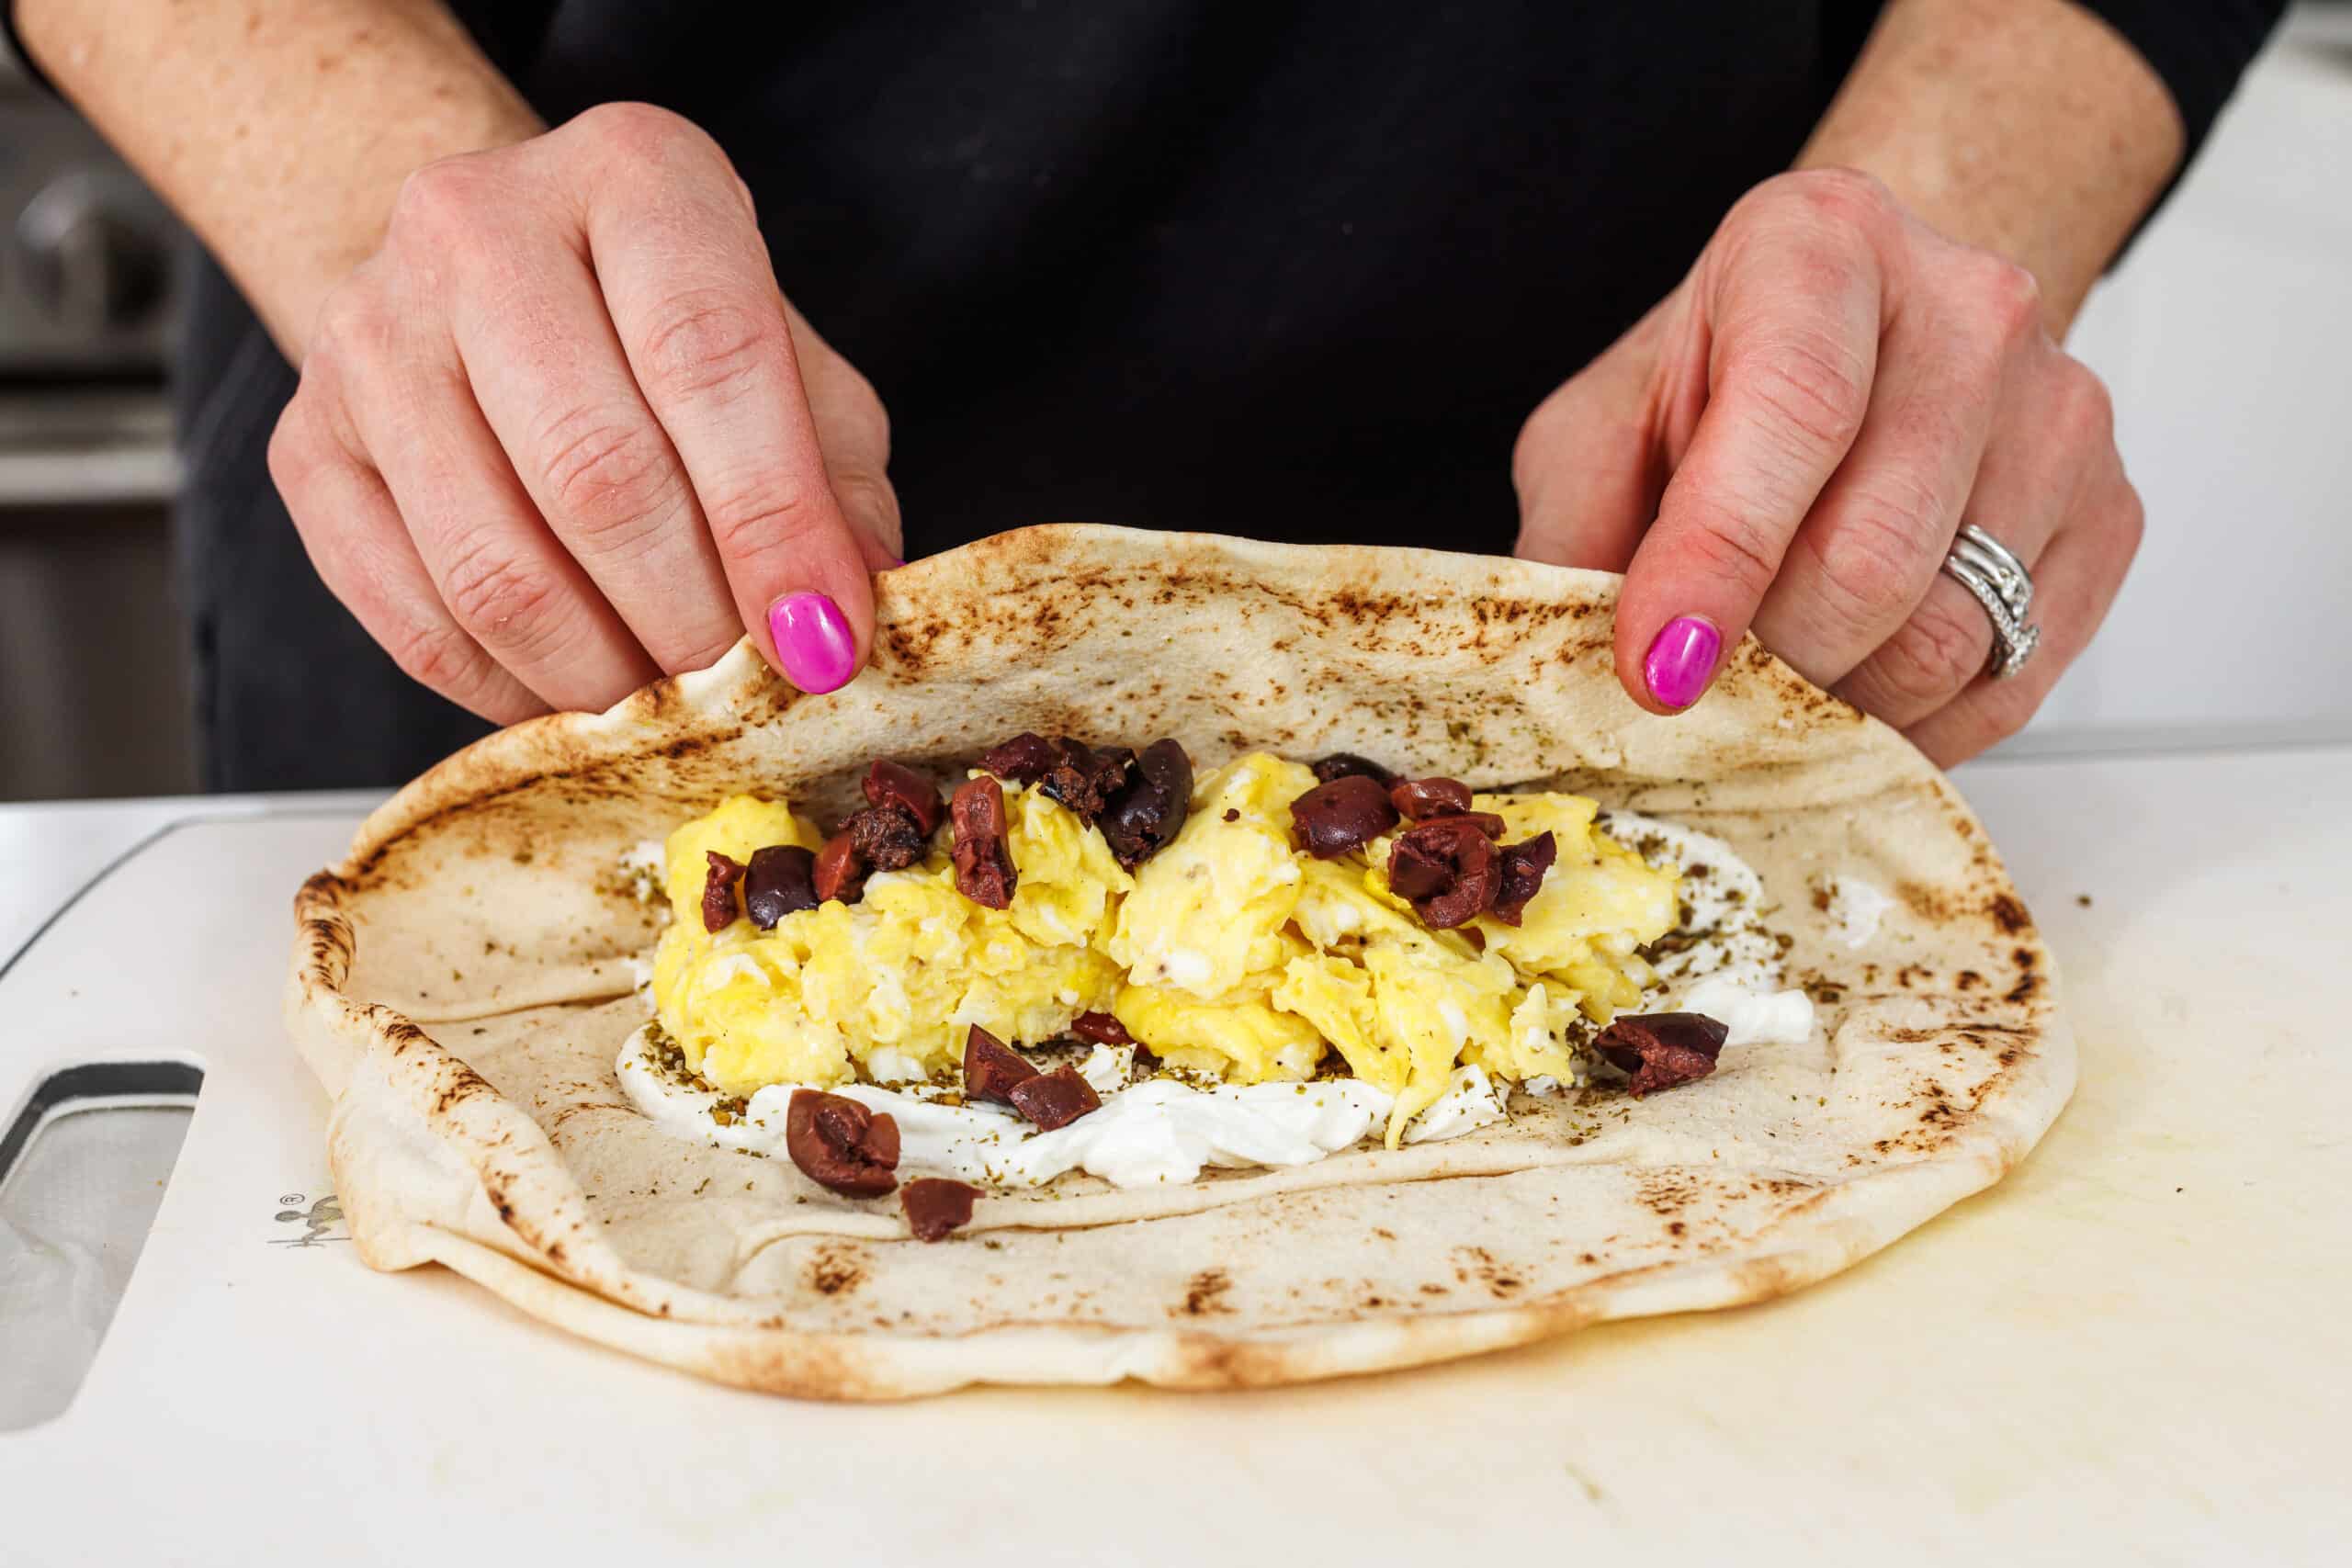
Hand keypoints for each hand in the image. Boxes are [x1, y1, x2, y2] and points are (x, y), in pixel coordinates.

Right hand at [269, 103, 899, 722]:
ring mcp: (370, 335)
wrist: (493, 282)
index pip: (709, 355)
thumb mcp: (793, 372)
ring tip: (672, 710)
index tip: (821, 641)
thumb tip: (843, 627)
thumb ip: (834, 488)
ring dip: (603, 676)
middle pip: (596, 472)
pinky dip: (512, 692)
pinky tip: (579, 698)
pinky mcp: (305, 444)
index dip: (774, 522)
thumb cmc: (674, 333)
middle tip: (750, 697)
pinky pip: (413, 618)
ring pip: (495, 569)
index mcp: (632, 175)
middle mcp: (478, 228)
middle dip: (692, 621)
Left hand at [1513, 168, 2142, 764]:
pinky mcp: (2111, 511)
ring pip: (1945, 637)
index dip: (1717, 560)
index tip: (1658, 670)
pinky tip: (1856, 689)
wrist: (1872, 330)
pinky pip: (2009, 679)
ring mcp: (2058, 409)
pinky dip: (1916, 724)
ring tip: (1777, 676)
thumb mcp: (1606, 426)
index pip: (1791, 409)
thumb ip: (1574, 530)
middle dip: (1767, 662)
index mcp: (1820, 245)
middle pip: (1871, 556)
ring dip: (1838, 702)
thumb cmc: (1727, 379)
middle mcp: (1965, 307)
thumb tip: (1566, 669)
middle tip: (1706, 689)